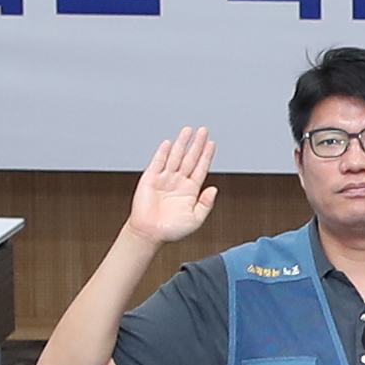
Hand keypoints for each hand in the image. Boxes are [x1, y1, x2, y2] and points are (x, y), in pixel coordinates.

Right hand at [126, 126, 219, 246]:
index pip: (200, 168)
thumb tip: (214, 189)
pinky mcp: (150, 179)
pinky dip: (163, 152)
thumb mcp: (196, 219)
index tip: (211, 143)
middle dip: (196, 144)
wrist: (149, 233)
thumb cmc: (171, 229)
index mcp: (190, 191)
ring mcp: (164, 179)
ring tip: (188, 131)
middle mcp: (178, 182)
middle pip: (189, 158)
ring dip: (182, 143)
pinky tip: (169, 143)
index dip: (206, 155)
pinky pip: (158, 162)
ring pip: (175, 157)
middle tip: (203, 131)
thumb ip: (206, 204)